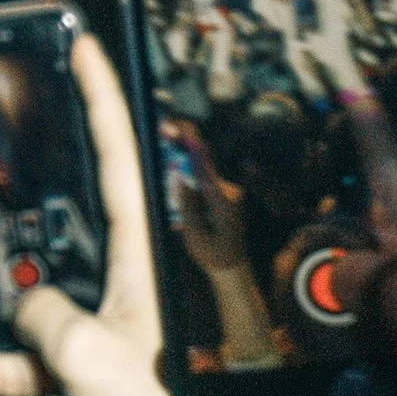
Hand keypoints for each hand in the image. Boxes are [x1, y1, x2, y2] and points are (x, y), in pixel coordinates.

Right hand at [0, 36, 312, 395]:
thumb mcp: (86, 355)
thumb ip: (40, 315)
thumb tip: (22, 302)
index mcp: (137, 258)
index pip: (114, 159)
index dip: (97, 100)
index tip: (80, 50)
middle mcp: (122, 279)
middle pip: (53, 228)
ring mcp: (103, 319)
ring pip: (28, 294)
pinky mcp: (89, 360)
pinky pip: (29, 351)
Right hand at [166, 120, 250, 273]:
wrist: (232, 266)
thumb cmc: (213, 254)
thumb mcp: (194, 233)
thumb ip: (187, 203)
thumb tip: (179, 177)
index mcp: (224, 202)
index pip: (204, 170)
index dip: (191, 148)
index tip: (182, 130)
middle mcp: (230, 193)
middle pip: (201, 168)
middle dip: (182, 152)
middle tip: (165, 133)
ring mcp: (228, 193)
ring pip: (199, 177)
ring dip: (183, 175)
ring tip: (174, 188)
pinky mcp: (222, 195)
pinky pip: (202, 185)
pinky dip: (189, 187)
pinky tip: (183, 198)